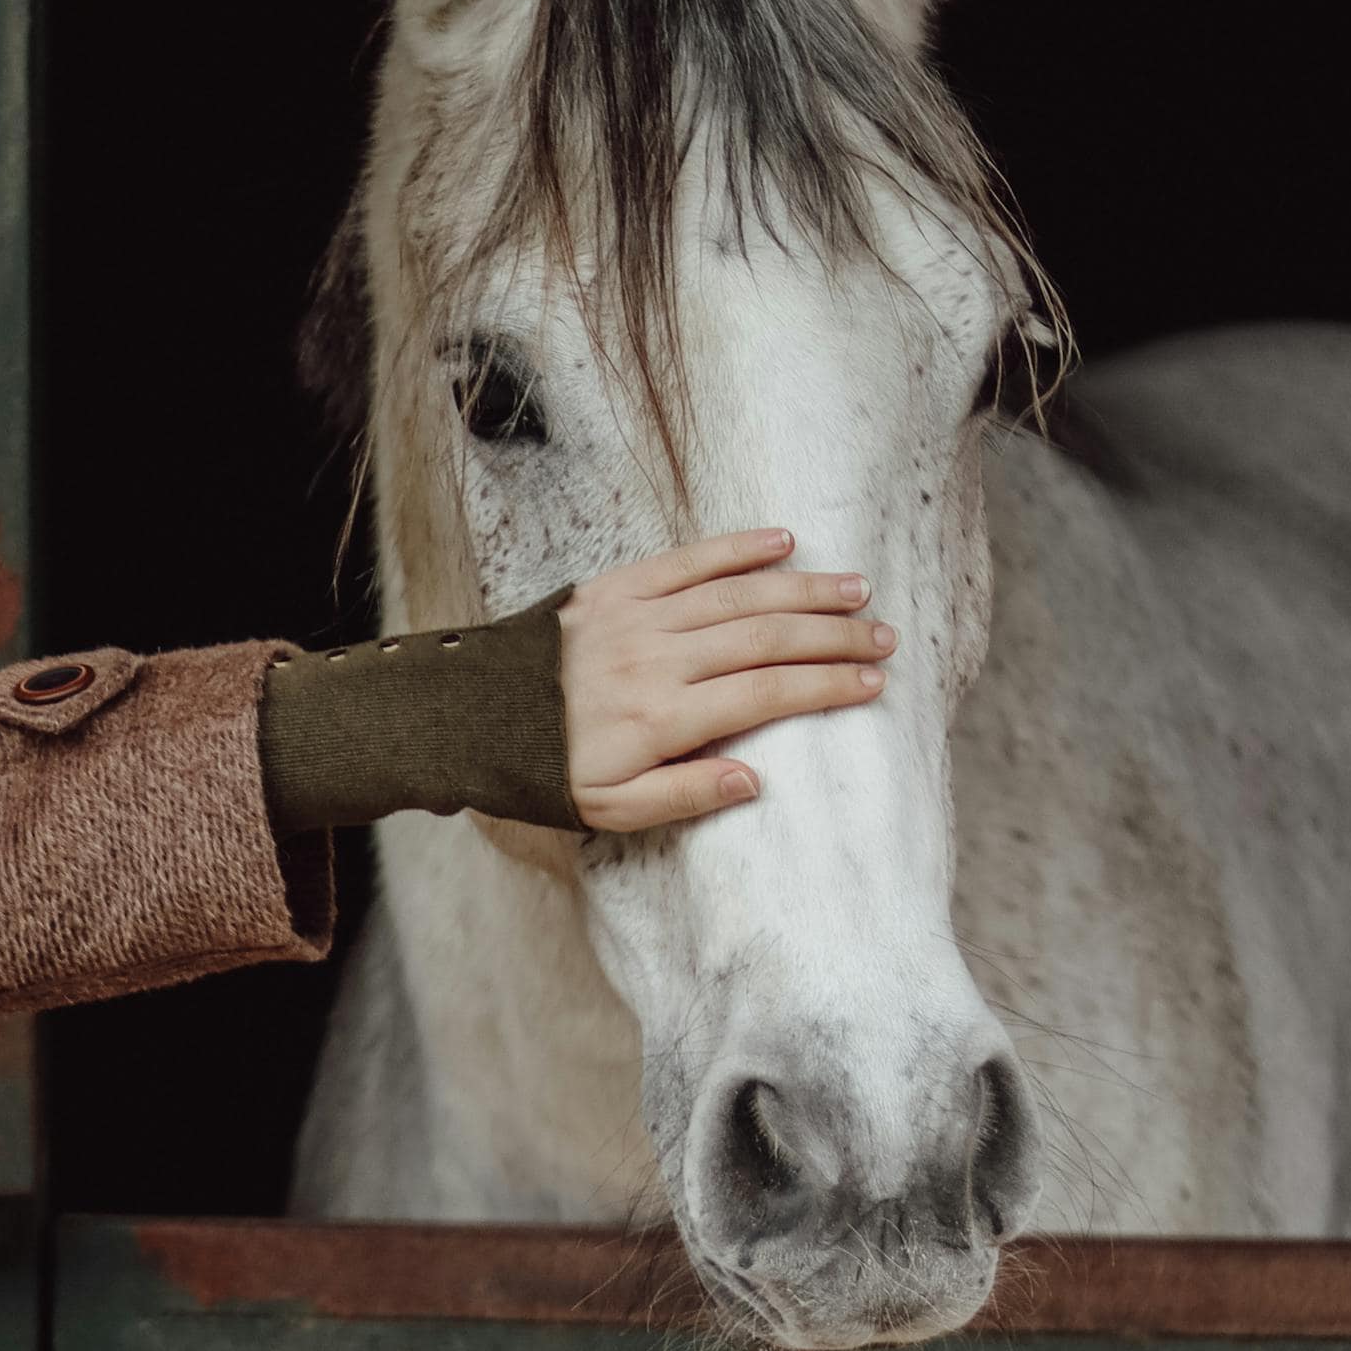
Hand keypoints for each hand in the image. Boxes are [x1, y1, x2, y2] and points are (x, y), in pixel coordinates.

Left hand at [558, 529, 895, 831]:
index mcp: (662, 717)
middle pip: (765, 637)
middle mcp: (658, 658)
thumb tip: (754, 780)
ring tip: (853, 590)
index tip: (872, 684)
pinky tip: (782, 542)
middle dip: (832, 635)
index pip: (766, 694)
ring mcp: (638, 616)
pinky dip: (736, 548)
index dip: (826, 687)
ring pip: (736, 594)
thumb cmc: (546, 770)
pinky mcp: (615, 587)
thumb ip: (685, 796)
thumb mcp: (611, 809)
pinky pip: (686, 560)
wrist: (468, 718)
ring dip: (801, 589)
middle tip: (883, 636)